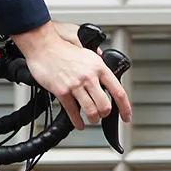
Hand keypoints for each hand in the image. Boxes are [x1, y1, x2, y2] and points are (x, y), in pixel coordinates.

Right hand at [9, 22, 131, 128]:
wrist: (44, 46)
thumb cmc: (63, 49)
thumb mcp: (87, 52)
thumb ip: (98, 63)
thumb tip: (106, 71)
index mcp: (99, 67)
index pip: (118, 91)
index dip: (125, 107)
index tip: (126, 116)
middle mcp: (89, 77)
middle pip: (105, 105)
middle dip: (105, 114)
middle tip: (102, 115)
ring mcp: (75, 85)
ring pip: (91, 111)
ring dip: (93, 119)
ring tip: (92, 119)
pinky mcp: (62, 91)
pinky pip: (72, 112)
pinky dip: (77, 121)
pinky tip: (79, 123)